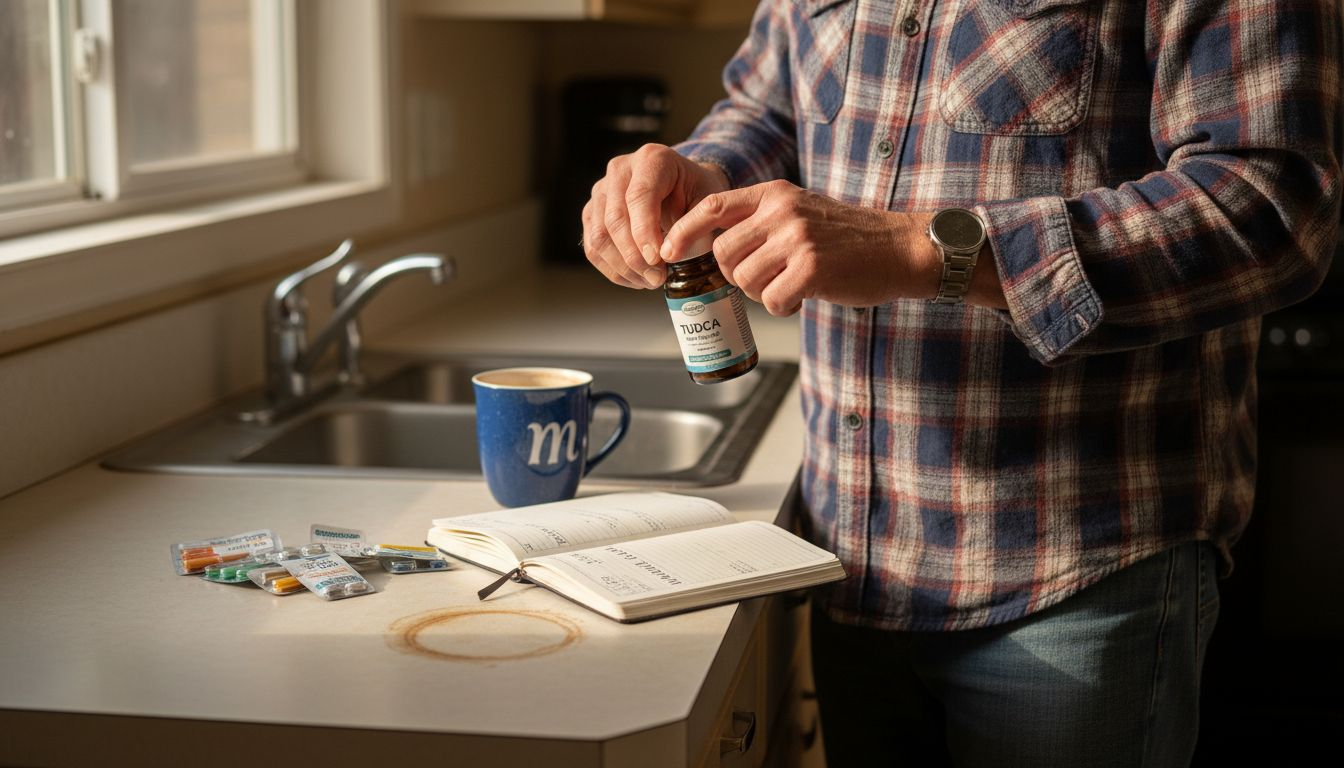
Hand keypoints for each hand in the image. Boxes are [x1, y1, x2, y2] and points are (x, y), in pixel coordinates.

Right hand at [581, 144, 729, 288]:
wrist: (685, 188)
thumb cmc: (698, 194)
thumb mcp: (708, 204)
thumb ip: (692, 226)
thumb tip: (668, 255)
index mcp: (652, 158)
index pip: (639, 196)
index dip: (645, 231)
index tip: (657, 260)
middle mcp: (620, 169)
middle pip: (615, 218)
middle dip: (635, 256)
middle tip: (658, 278)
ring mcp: (601, 190)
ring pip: (599, 236)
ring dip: (624, 267)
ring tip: (651, 281)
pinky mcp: (593, 212)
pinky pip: (593, 248)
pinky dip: (614, 270)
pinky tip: (637, 279)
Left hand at [660, 181, 943, 315]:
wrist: (900, 248)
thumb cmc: (849, 238)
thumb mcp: (801, 211)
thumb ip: (762, 221)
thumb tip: (714, 247)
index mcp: (775, 193)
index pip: (713, 207)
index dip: (684, 231)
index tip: (668, 251)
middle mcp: (782, 211)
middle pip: (724, 252)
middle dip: (735, 276)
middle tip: (764, 280)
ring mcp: (797, 238)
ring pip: (745, 279)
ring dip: (762, 293)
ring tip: (790, 286)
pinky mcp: (812, 268)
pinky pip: (772, 300)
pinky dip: (784, 307)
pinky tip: (806, 296)